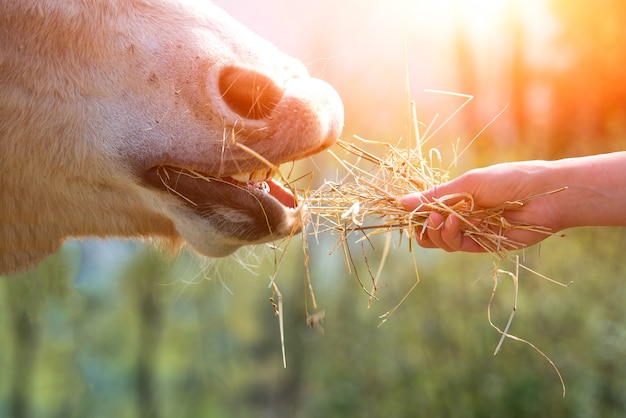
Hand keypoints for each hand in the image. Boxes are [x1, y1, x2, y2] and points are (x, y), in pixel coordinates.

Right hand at [400, 161, 563, 251]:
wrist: (544, 196)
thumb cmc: (509, 180)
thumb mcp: (466, 184)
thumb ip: (435, 197)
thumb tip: (401, 202)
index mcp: (458, 198)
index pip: (427, 210)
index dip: (415, 213)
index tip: (405, 210)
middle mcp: (463, 216)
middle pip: (429, 230)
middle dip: (421, 226)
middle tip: (424, 218)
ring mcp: (472, 232)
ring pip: (440, 241)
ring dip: (434, 231)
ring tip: (440, 219)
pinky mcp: (483, 246)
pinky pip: (456, 246)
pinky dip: (449, 235)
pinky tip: (454, 221)